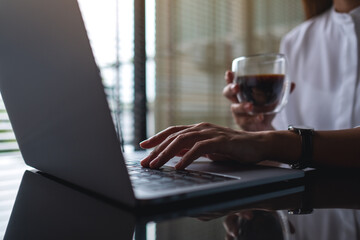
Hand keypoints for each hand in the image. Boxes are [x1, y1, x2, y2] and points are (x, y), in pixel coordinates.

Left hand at [140, 122, 265, 168]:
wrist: (257, 145)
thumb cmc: (233, 148)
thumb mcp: (209, 149)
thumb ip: (192, 149)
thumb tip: (174, 155)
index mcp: (198, 129)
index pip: (172, 131)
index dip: (157, 138)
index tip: (143, 146)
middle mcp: (201, 128)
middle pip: (173, 136)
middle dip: (157, 149)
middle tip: (145, 162)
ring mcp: (210, 132)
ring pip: (182, 140)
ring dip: (167, 153)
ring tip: (156, 165)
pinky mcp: (220, 140)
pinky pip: (199, 148)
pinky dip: (187, 157)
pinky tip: (179, 167)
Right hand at [223, 71, 294, 130]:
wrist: (265, 128)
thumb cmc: (264, 109)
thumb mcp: (272, 99)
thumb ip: (281, 91)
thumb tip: (292, 83)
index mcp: (241, 92)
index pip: (232, 82)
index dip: (229, 78)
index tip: (230, 73)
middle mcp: (236, 101)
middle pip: (227, 93)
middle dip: (231, 89)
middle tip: (237, 87)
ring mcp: (238, 113)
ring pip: (235, 108)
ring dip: (242, 106)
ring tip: (250, 106)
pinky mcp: (243, 123)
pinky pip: (246, 120)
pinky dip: (253, 118)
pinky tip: (260, 117)